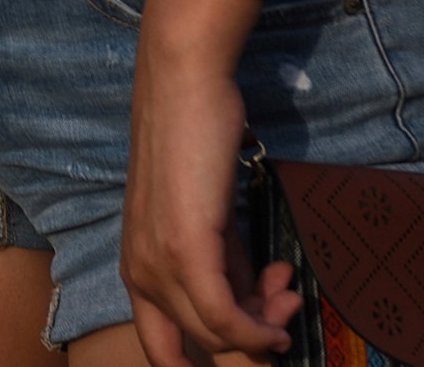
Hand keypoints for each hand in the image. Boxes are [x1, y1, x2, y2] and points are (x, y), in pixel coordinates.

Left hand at [121, 45, 298, 366]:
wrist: (185, 84)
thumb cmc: (194, 138)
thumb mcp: (206, 217)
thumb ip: (223, 264)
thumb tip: (254, 303)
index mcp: (136, 266)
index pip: (162, 349)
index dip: (204, 362)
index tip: (258, 343)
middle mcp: (139, 271)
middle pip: (201, 342)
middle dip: (253, 334)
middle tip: (286, 302)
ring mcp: (158, 262)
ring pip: (218, 332)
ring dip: (266, 323)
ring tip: (287, 288)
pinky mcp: (184, 250)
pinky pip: (226, 317)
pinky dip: (259, 327)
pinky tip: (285, 306)